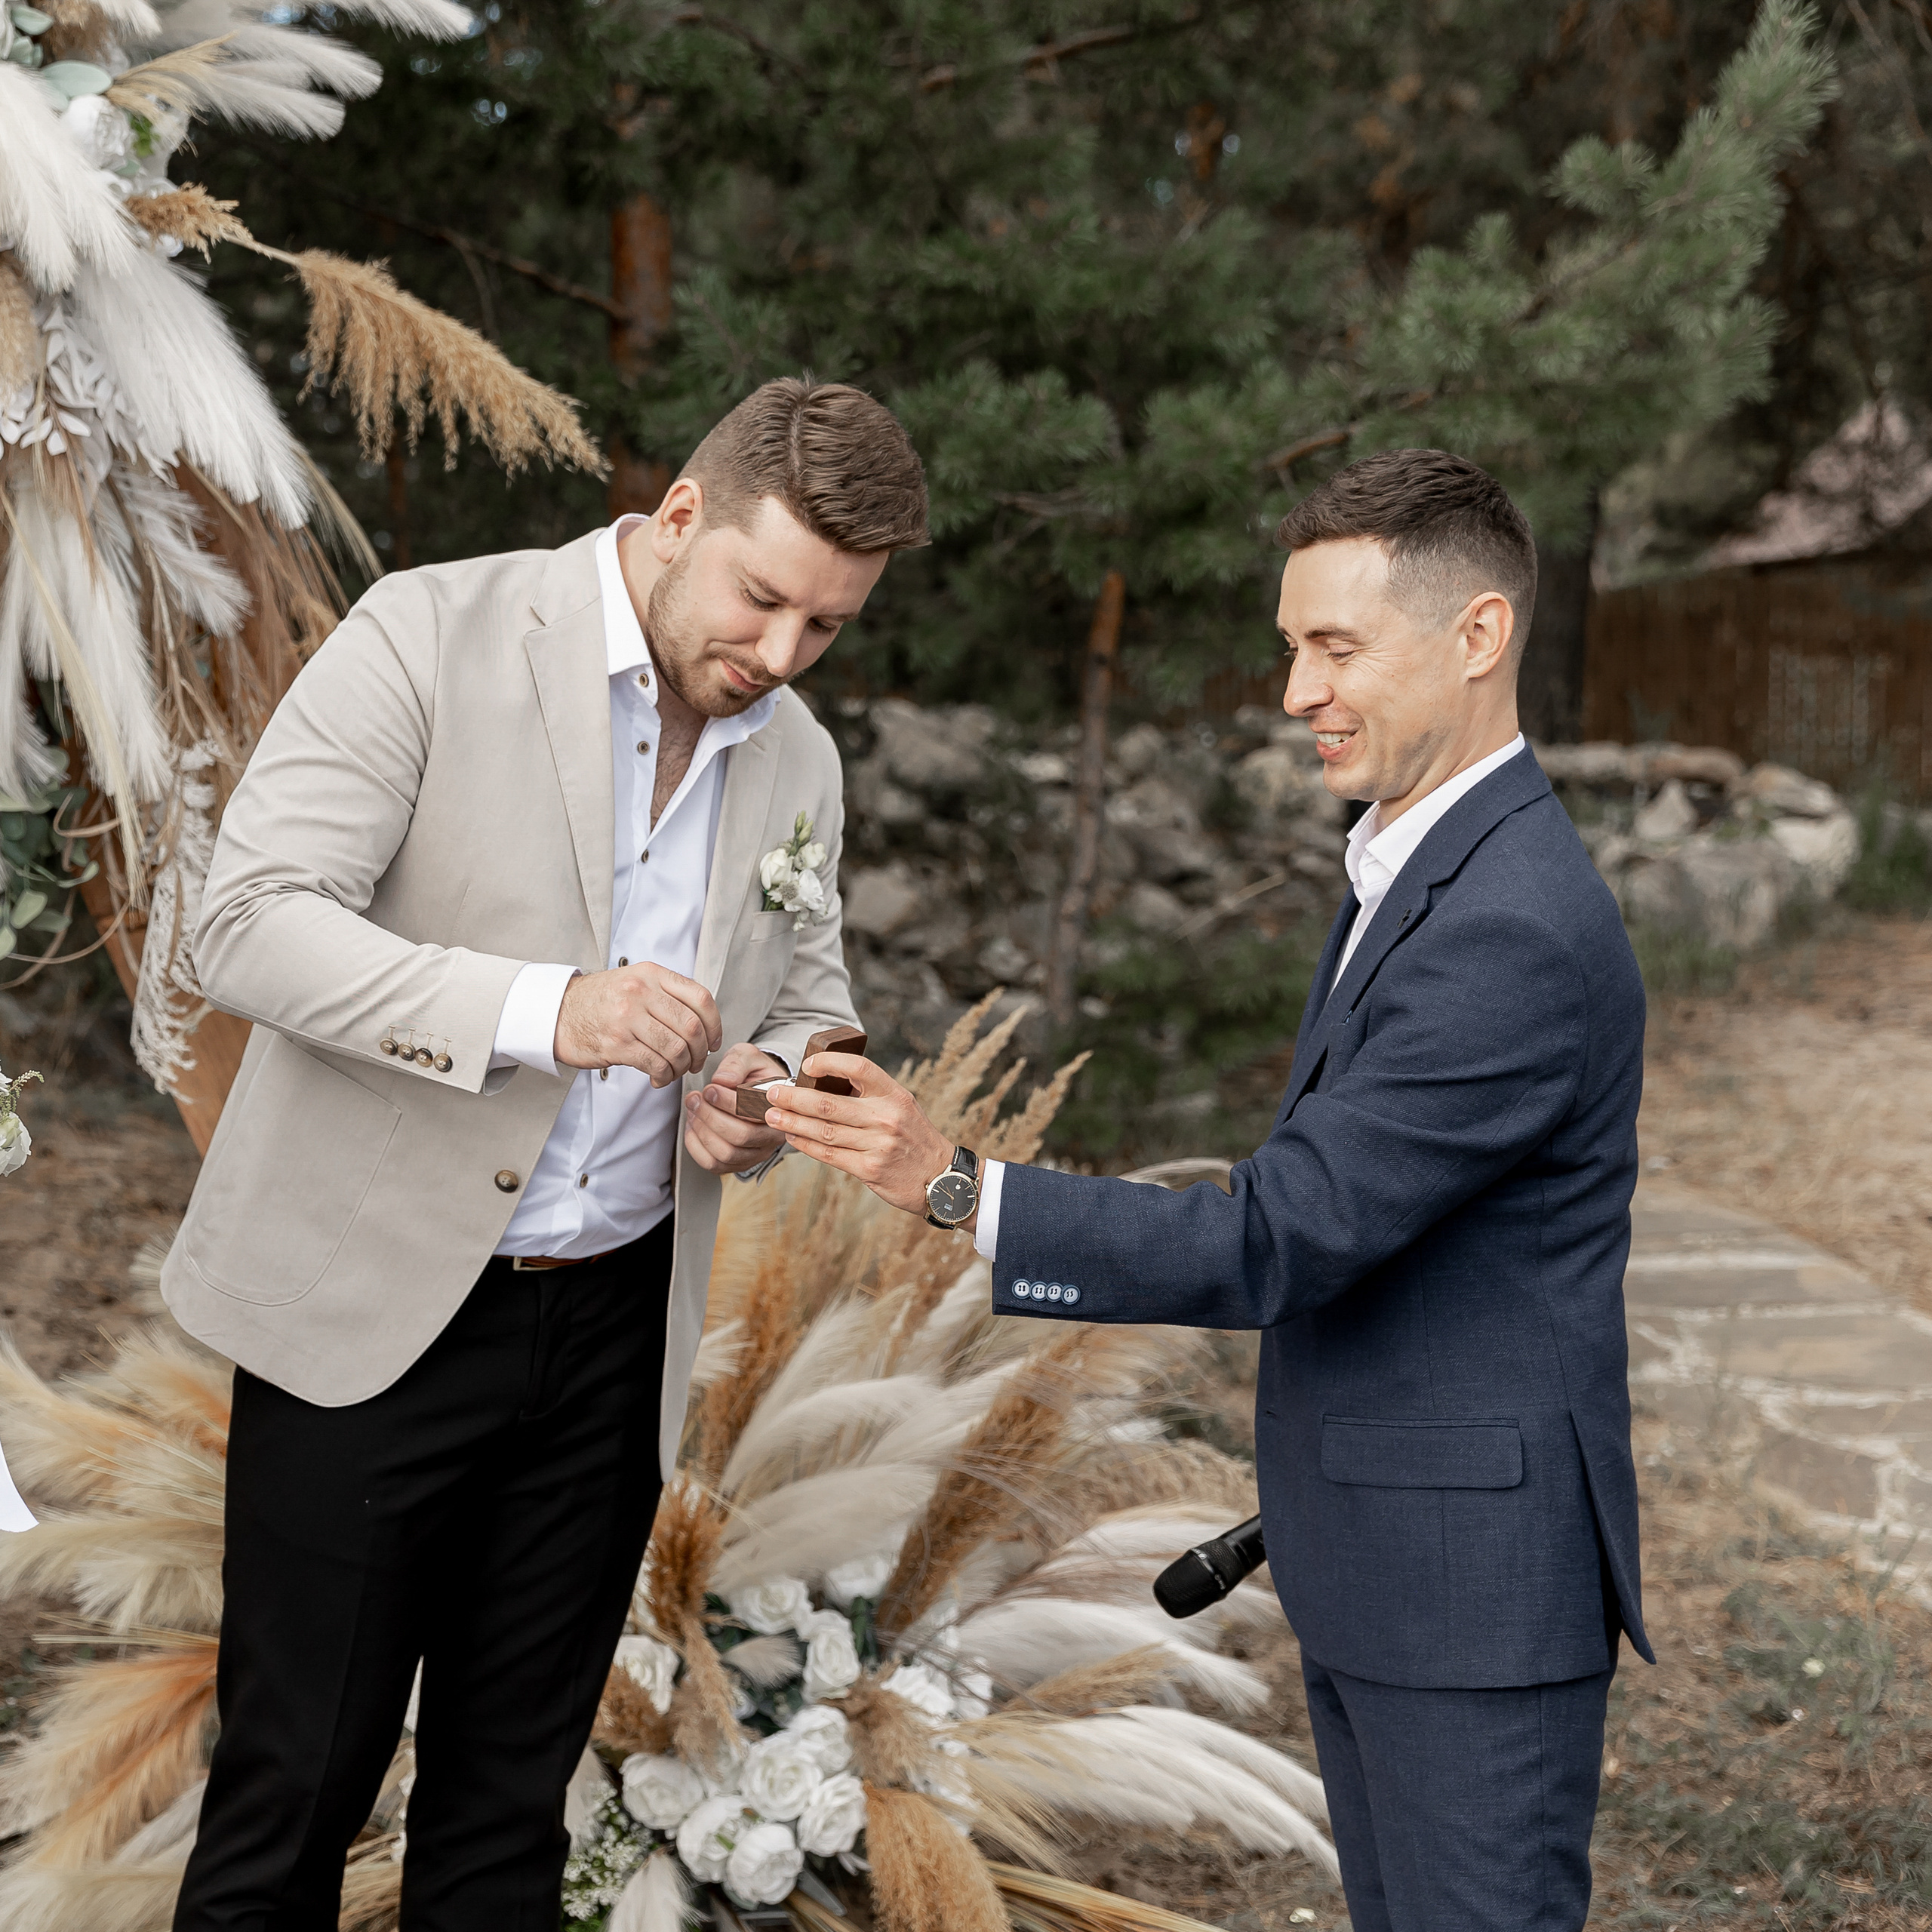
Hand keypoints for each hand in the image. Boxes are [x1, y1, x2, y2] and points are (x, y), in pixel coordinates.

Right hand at [553, 962, 722, 1086]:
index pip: (700, 997)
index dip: (715, 1024)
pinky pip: (655, 1064)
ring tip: (676, 1070)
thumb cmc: (599, 1001)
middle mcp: (641, 992)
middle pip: (692, 1027)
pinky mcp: (616, 1044)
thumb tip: (703, 1020)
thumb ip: (666, 992)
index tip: (714, 1040)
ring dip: (683, 1066)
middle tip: (697, 1061)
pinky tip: (659, 1077)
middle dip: (701, 1051)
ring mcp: (627, 1018)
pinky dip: (664, 1076)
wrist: (556, 1012)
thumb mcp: (634, 981)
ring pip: (676, 1048)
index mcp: (651, 974)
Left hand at [682, 1044, 790, 1174]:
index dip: (727, 1102)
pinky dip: (696, 1146)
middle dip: (710, 1116)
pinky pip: (714, 1164)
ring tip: (693, 1109)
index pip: (753, 1114)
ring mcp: (756, 1153)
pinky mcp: (738, 1163)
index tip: (710, 1088)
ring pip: (726, 1154)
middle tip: (695, 1098)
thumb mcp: (749, 1056)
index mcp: (779, 1109)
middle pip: (739, 1136)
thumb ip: (736, 1062)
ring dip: (702, 1130)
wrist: (757, 1090)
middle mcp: (772, 1136)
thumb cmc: (754, 1074)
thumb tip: (723, 1081)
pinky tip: (693, 1126)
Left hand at [763, 1054, 961, 1222]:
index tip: (807, 1064)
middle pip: (829, 1104)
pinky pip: (830, 1155)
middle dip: (794, 1099)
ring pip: (824, 1131)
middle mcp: (886, 1117)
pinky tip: (792, 1138)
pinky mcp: (870, 1169)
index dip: (830, 1062)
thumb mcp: (902, 1106)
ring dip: (793, 1123)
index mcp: (894, 1094)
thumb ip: (870, 1095)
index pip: (859, 1068)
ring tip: (772, 1117)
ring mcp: (878, 1145)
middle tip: (772, 1094)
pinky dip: (806, 1145)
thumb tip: (822, 1082)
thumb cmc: (914, 1137)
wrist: (941, 1178)